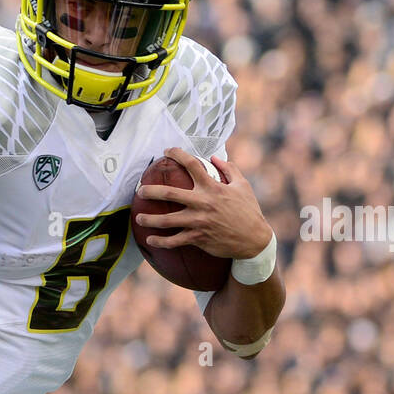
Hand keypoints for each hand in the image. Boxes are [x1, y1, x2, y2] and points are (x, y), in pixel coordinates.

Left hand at [133, 146, 272, 258]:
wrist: (254, 240)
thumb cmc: (248, 211)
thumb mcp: (243, 186)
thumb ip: (229, 170)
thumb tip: (214, 158)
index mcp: (213, 187)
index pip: (192, 165)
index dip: (178, 155)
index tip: (167, 151)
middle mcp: (203, 203)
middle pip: (170, 193)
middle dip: (151, 191)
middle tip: (140, 191)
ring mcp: (199, 222)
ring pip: (168, 220)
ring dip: (150, 219)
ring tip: (138, 218)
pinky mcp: (198, 238)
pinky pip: (175, 241)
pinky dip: (161, 241)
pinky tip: (151, 239)